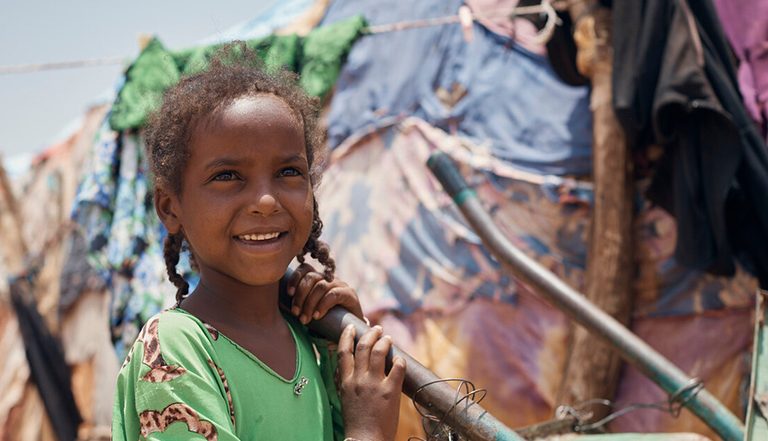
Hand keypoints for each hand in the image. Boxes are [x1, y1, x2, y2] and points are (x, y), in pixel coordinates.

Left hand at [287, 263, 363, 324]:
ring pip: (321, 286)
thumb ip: (297, 304)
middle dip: (300, 295)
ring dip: (309, 303)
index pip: (305, 268)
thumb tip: (276, 303)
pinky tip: (317, 316)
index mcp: (318, 279)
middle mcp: (329, 279)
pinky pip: (334, 294)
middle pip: (312, 277)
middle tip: (295, 313)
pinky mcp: (350, 294)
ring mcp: (341, 285)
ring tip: (305, 319)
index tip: (289, 293)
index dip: (295, 278)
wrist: (348, 331)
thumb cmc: (324, 322)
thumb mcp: (308, 310)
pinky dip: (323, 305)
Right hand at [338, 324, 405, 440]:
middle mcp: (359, 379)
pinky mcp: (390, 391)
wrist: (365, 440)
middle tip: (376, 329)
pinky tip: (400, 359)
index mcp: (346, 381)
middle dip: (370, 333)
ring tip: (388, 338)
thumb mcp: (345, 398)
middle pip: (363, 346)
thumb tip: (350, 366)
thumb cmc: (356, 422)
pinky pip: (397, 367)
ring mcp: (374, 384)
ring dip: (384, 341)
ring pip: (379, 351)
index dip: (347, 336)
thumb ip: (347, 381)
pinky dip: (399, 360)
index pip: (344, 351)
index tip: (351, 327)